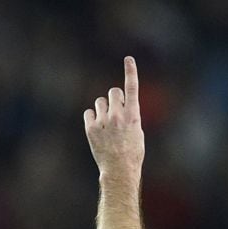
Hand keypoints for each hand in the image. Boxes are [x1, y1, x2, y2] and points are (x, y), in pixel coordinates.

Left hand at [84, 57, 144, 174]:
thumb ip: (130, 115)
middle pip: (113, 92)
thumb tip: (121, 106)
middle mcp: (118, 115)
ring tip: (107, 125)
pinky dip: (93, 118)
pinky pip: (89, 113)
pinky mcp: (91, 127)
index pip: (132, 89)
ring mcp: (103, 121)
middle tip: (115, 111)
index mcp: (134, 116)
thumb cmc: (132, 152)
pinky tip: (98, 130)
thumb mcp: (138, 132)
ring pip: (100, 102)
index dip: (131, 72)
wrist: (119, 169)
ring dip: (103, 109)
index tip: (129, 59)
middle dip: (114, 98)